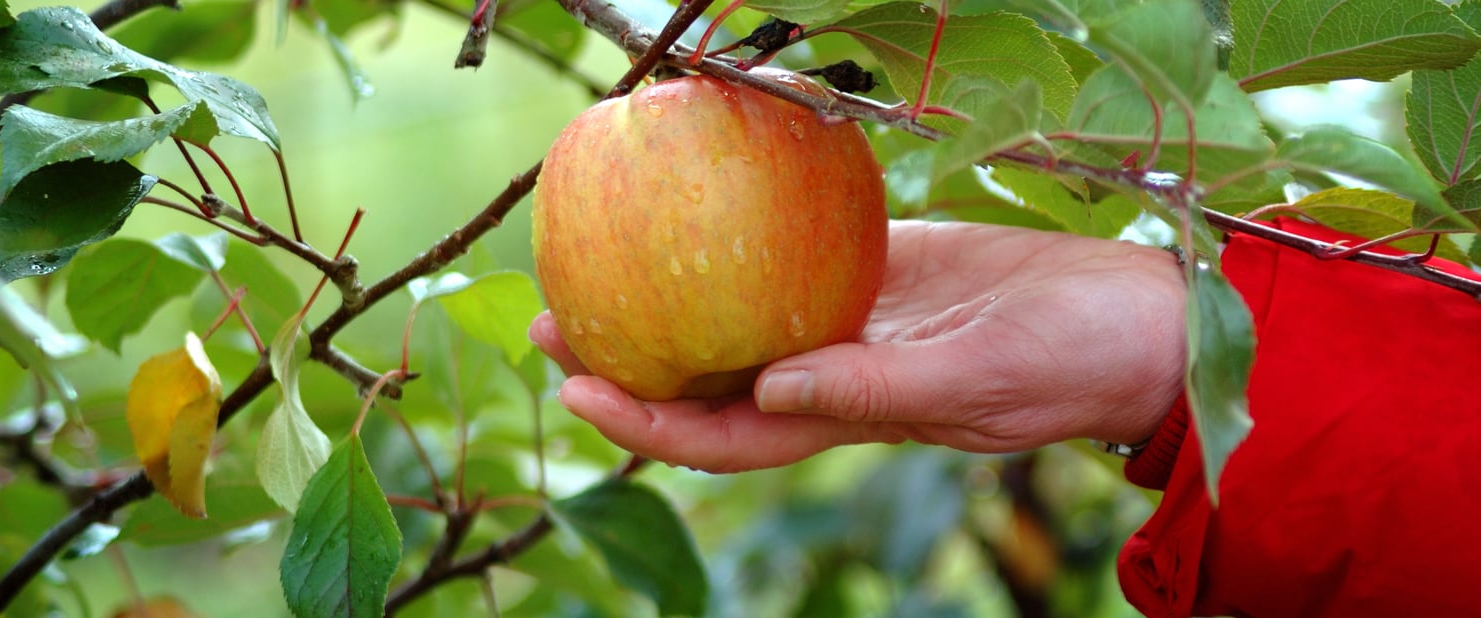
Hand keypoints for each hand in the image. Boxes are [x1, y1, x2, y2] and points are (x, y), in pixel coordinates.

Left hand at [529, 220, 1185, 472]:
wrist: (1129, 319)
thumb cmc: (1067, 363)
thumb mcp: (972, 380)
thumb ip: (874, 389)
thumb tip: (766, 386)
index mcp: (846, 418)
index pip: (722, 434)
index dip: (644, 419)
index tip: (576, 382)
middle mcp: (830, 374)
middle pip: (705, 378)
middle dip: (624, 360)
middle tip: (549, 317)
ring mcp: (849, 321)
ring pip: (736, 316)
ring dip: (666, 295)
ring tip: (594, 259)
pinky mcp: (875, 269)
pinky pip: (790, 254)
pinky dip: (739, 237)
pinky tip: (700, 201)